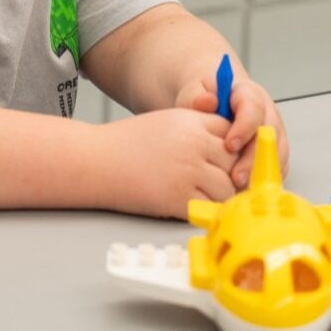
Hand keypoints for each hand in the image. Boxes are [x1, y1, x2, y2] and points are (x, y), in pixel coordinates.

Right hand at [94, 109, 235, 218]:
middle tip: (214, 179)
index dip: (229, 147)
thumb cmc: (126, 144)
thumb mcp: (166, 123)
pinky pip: (211, 208)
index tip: (221, 158)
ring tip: (201, 193)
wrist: (96, 161)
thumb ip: (197, 131)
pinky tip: (191, 203)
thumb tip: (225, 150)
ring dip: (220, 194)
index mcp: (192, 121)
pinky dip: (206, 209)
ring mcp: (190, 171)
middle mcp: (195, 144)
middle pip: (234, 161)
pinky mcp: (180, 198)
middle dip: (228, 171)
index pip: (231, 132)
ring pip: (228, 187)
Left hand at [175, 69, 289, 188]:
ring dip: (261, 173)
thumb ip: (197, 97)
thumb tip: (207, 101)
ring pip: (277, 154)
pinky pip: (276, 167)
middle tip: (235, 177)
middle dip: (254, 159)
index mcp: (249, 94)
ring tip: (240, 189)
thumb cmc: (204, 96)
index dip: (245, 128)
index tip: (229, 145)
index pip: (254, 108)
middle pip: (270, 135)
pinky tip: (246, 191)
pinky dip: (263, 180)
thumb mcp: (195, 91)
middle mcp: (266, 113)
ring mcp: (273, 132)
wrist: (211, 101)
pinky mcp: (274, 151)